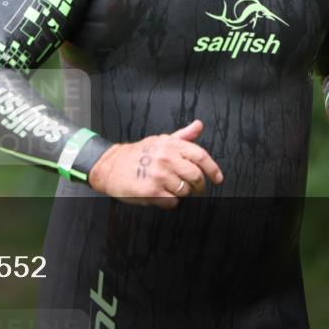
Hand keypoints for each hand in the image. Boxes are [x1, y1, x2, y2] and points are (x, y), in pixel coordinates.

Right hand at [88, 120, 223, 209]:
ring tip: (169, 188)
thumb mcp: (159, 140)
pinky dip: (169, 202)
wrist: (110, 166)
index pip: (200, 156)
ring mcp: (158, 175)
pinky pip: (172, 202)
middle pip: (196, 176)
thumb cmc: (137, 154)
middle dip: (198, 186)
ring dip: (181, 193)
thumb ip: (182, 136)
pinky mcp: (151, 191)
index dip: (213, 169)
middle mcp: (166, 158)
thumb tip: (198, 126)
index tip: (217, 178)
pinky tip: (161, 195)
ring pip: (185, 191)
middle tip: (194, 188)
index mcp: (170, 144)